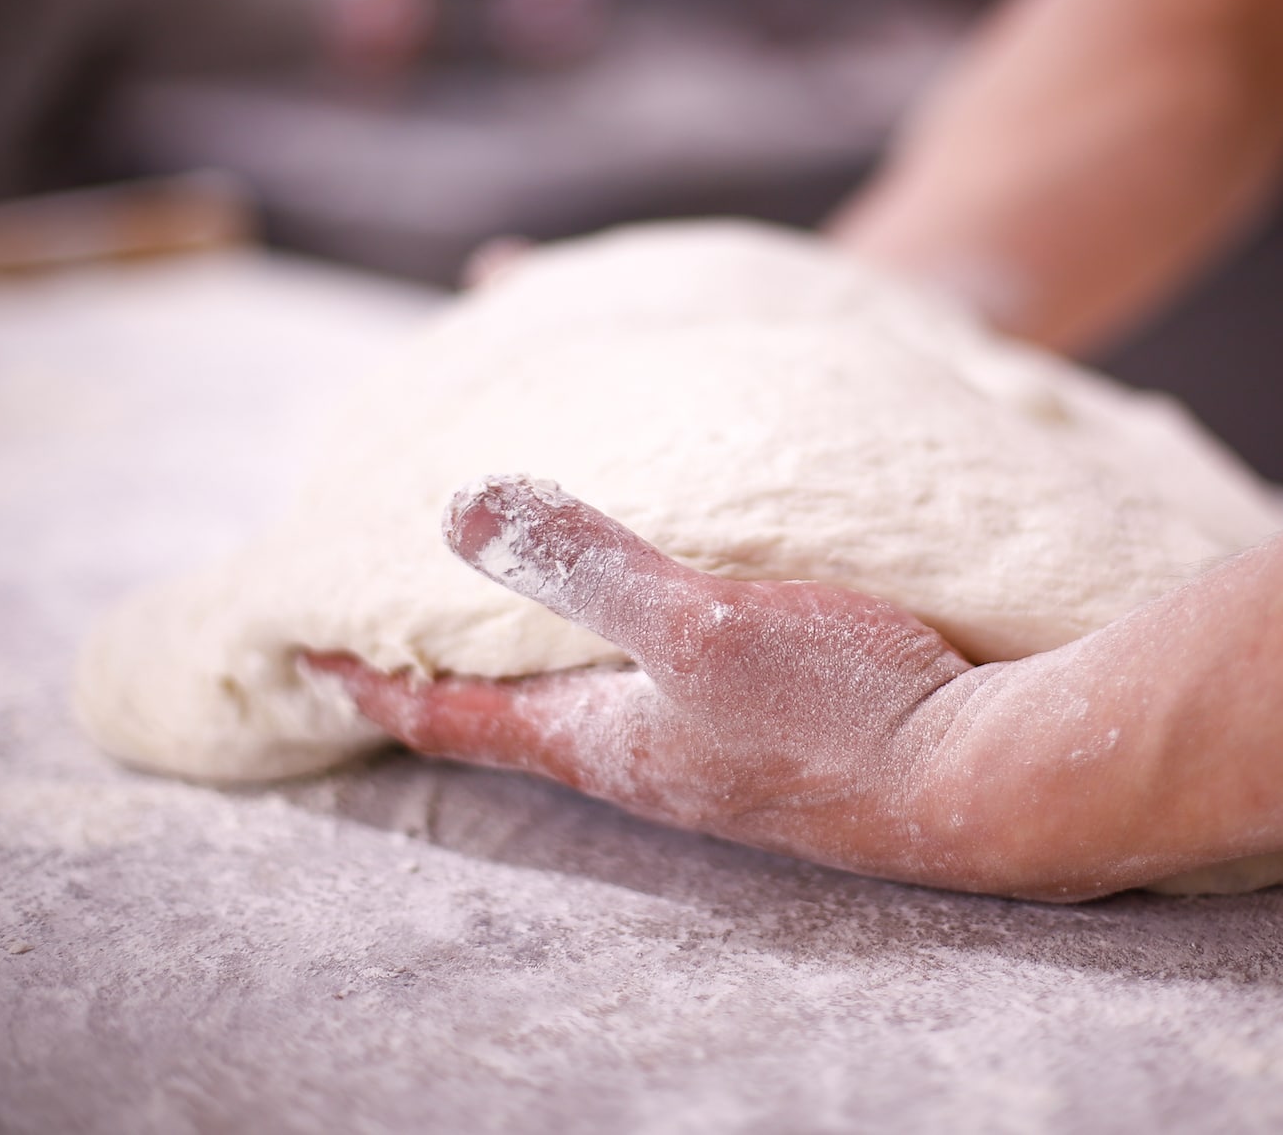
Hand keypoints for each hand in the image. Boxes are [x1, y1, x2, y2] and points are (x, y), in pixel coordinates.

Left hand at [303, 475, 1006, 890]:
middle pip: (506, 710)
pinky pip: (660, 678)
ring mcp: (709, 749)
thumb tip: (459, 508)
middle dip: (434, 667)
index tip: (293, 650)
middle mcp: (642, 753)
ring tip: (494, 605)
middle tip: (378, 621)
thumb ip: (587, 565)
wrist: (988, 776)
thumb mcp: (703, 623)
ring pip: (584, 693)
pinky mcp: (772, 728)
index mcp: (603, 735)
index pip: (448, 713)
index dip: (367, 680)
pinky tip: (650, 609)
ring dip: (525, 651)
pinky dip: (615, 639)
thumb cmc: (845, 708)